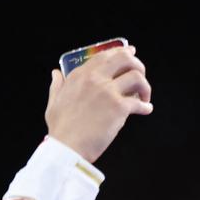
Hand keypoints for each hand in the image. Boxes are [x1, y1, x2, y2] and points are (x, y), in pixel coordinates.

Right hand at [45, 45, 152, 162]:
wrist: (68, 147)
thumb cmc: (61, 129)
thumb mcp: (54, 102)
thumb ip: (57, 85)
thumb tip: (56, 74)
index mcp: (80, 75)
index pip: (105, 55)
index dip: (122, 52)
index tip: (131, 54)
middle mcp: (95, 78)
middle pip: (124, 58)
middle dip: (137, 65)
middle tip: (140, 76)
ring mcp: (108, 92)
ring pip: (136, 76)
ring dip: (144, 86)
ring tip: (144, 97)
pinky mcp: (118, 108)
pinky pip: (139, 102)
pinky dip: (145, 106)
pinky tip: (146, 110)